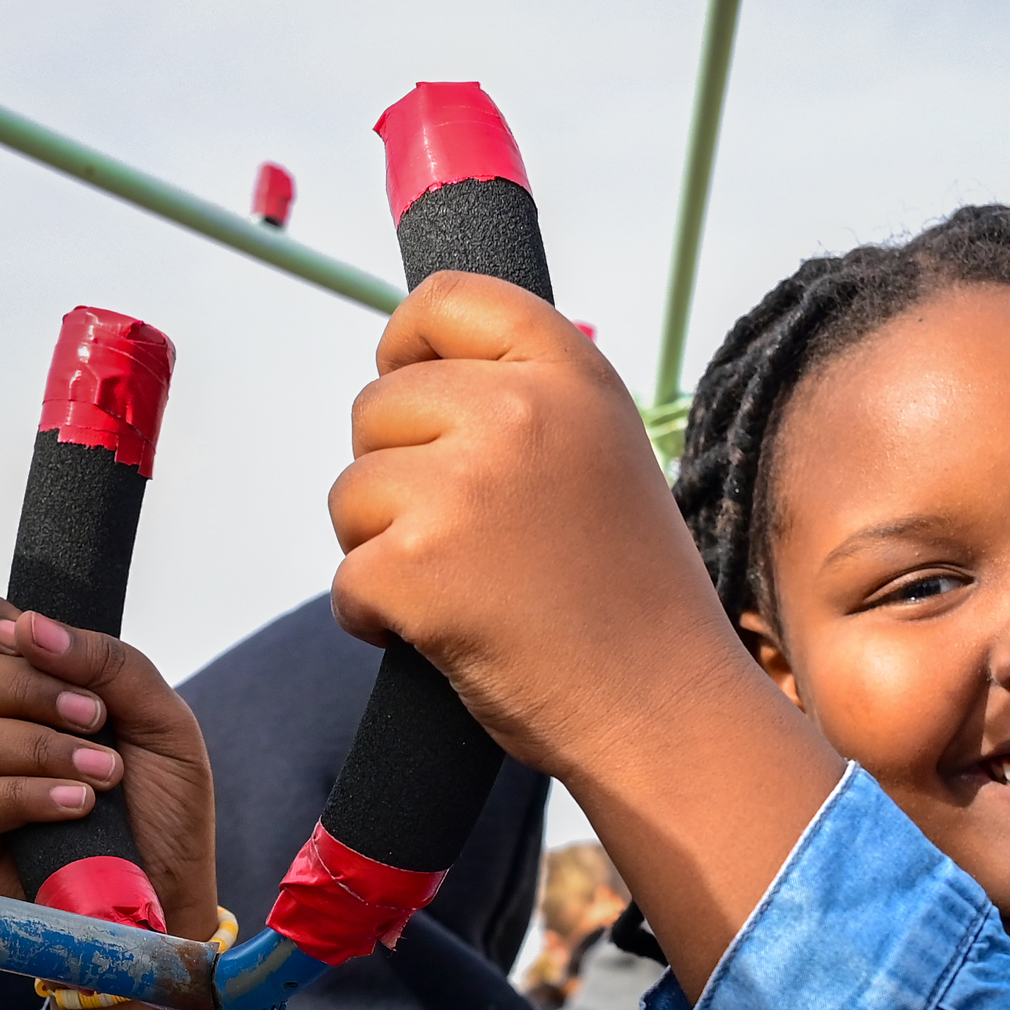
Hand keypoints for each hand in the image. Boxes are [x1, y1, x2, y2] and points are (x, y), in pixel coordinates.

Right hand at [0, 602, 225, 1009]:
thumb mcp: (164, 725)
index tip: (33, 637)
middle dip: (32, 689)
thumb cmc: (163, 816)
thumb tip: (33, 627)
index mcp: (24, 695)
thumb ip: (112, 664)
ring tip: (102, 775)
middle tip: (97, 719)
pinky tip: (76, 806)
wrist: (169, 904)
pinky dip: (22, 796)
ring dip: (36, 747)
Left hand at [334, 274, 839, 988]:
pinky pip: (346, 576)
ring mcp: (462, 488)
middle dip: (392, 471)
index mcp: (572, 375)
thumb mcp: (606, 458)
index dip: (406, 343)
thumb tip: (417, 379)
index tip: (406, 383)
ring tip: (461, 590)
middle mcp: (517, 413)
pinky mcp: (415, 566)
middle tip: (459, 538)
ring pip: (350, 492)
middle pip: (377, 404)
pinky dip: (373, 617)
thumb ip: (529, 407)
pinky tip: (439, 638)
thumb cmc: (633, 602)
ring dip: (378, 546)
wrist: (663, 711)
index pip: (446, 298)